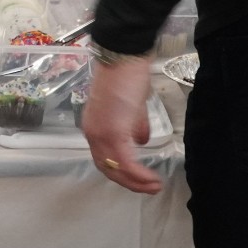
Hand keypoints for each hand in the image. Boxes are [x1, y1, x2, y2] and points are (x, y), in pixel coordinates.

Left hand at [81, 57, 161, 194]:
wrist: (123, 59)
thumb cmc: (127, 79)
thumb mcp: (130, 108)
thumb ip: (134, 127)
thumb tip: (141, 142)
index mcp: (93, 127)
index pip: (103, 159)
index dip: (120, 173)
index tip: (138, 180)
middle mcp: (92, 133)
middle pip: (107, 168)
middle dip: (129, 183)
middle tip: (149, 188)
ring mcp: (101, 134)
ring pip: (116, 169)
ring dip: (136, 183)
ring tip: (154, 186)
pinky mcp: (113, 133)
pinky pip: (127, 163)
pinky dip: (140, 175)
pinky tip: (153, 178)